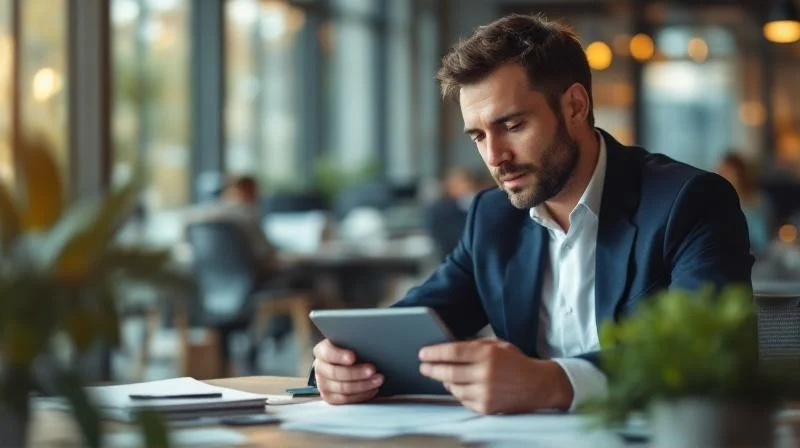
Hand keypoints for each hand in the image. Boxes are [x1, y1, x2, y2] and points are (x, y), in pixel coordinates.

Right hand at [312, 339, 383, 404]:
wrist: (339, 363)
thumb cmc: (347, 350)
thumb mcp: (348, 341)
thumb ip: (353, 342)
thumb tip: (370, 341)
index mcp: (322, 351)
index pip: (328, 353)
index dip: (340, 356)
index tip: (353, 357)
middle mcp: (320, 368)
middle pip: (336, 373)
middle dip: (356, 372)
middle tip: (373, 370)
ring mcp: (323, 384)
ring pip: (342, 388)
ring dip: (363, 385)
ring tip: (378, 380)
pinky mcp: (330, 397)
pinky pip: (346, 399)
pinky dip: (361, 395)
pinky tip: (372, 389)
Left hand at [418, 339, 572, 413]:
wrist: (538, 385)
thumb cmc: (516, 362)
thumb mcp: (497, 345)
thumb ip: (474, 345)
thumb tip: (449, 347)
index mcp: (488, 354)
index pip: (453, 352)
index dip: (434, 353)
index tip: (422, 354)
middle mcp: (485, 373)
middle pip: (448, 371)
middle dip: (432, 369)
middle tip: (423, 367)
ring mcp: (485, 392)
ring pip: (453, 388)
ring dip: (445, 381)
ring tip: (441, 375)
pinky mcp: (486, 407)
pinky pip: (462, 400)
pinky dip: (458, 393)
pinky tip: (458, 386)